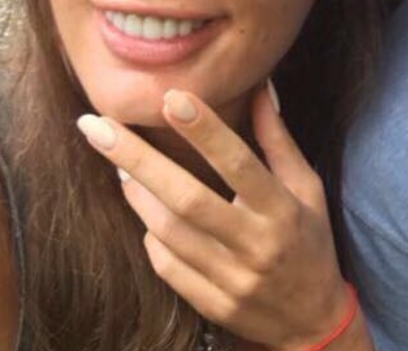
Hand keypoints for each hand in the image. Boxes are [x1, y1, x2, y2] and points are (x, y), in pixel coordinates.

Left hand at [76, 82, 353, 348]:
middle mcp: (255, 245)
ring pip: (168, 232)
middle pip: (187, 199)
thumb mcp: (306, 188)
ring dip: (136, 194)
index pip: (239, 164)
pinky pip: (166, 265)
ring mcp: (230, 280)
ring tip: (117, 163)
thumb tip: (260, 88)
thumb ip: (277, 141)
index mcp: (282, 210)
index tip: (171, 97)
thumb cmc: (310, 242)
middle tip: (95, 126)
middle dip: (138, 159)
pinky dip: (151, 235)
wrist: (312, 320)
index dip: (204, 131)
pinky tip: (147, 213)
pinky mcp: (211, 304)